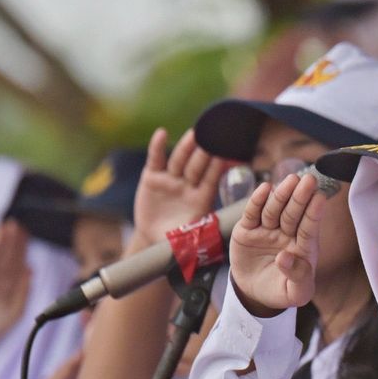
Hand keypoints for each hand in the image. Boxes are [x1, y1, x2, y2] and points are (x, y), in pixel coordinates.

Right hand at [0, 222, 30, 347]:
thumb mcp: (16, 310)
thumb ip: (24, 291)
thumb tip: (31, 270)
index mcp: (10, 283)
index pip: (17, 260)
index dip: (21, 246)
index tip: (25, 232)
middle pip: (5, 255)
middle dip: (9, 240)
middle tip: (13, 223)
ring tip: (1, 230)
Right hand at [134, 128, 225, 244]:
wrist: (153, 237)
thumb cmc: (176, 239)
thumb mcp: (188, 239)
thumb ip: (197, 235)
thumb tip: (212, 245)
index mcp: (201, 199)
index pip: (210, 180)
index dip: (216, 168)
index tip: (225, 156)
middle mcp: (188, 185)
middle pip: (196, 166)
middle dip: (203, 153)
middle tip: (212, 137)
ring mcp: (171, 179)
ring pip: (180, 160)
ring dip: (186, 147)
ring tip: (194, 133)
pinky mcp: (152, 177)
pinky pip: (156, 159)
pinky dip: (158, 147)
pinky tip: (162, 134)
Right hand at [229, 174, 325, 315]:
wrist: (254, 293)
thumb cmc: (281, 291)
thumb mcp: (296, 293)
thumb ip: (298, 277)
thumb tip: (286, 257)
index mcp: (303, 248)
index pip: (309, 228)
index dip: (314, 213)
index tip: (320, 198)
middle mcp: (287, 234)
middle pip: (294, 214)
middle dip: (301, 197)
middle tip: (309, 180)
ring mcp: (267, 230)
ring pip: (275, 210)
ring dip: (282, 195)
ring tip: (290, 181)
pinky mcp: (248, 229)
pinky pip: (252, 213)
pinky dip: (257, 201)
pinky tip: (265, 189)